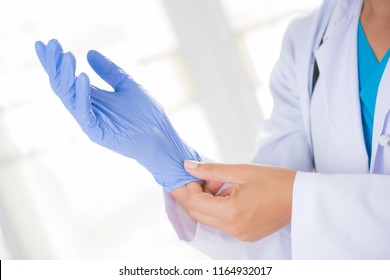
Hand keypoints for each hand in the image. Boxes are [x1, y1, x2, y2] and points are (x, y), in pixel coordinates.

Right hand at [34, 39, 201, 190]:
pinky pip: (84, 111)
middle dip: (54, 65)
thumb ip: (109, 71)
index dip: (55, 62)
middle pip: (62, 86)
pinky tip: (82, 75)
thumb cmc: (147, 115)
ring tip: (65, 55)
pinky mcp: (96, 132)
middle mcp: (86, 110)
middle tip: (49, 43)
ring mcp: (89, 122)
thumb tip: (89, 52)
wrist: (161, 137)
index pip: (67, 78)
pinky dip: (82, 93)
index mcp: (92, 99)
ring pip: (69, 97)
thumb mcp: (127, 86)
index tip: (45, 43)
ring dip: (65, 75)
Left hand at [183, 160, 295, 241]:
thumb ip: (211, 170)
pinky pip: (223, 223)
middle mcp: (234, 229)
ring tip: (227, 185)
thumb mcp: (240, 171)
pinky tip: (234, 195)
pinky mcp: (246, 235)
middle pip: (198, 214)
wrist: (301, 197)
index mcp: (232, 213)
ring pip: (209, 219)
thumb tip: (188, 167)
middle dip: (198, 194)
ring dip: (210, 201)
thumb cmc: (275, 181)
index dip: (191, 187)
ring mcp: (240, 235)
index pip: (195, 203)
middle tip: (212, 178)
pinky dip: (221, 209)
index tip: (199, 174)